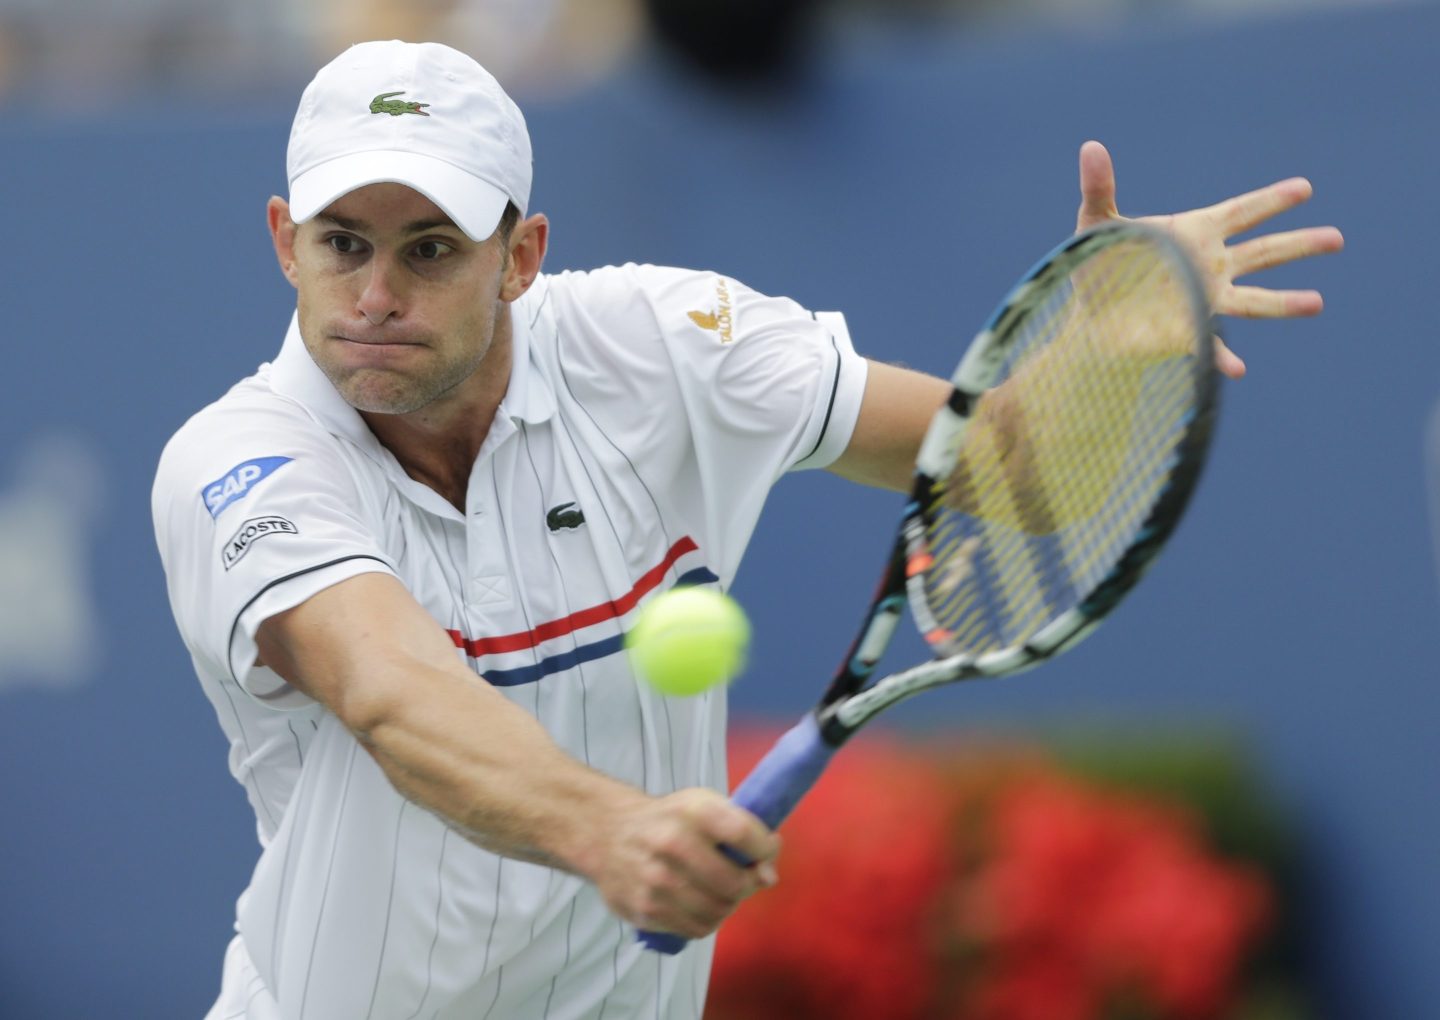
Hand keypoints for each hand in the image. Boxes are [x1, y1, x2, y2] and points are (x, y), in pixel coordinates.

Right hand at [591, 787, 779, 937]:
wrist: (607, 833)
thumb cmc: (668, 818)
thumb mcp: (702, 806)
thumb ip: (741, 833)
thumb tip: (769, 877)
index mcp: (691, 811)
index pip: (743, 834)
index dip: (764, 849)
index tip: (766, 850)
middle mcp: (672, 844)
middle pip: (734, 882)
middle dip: (748, 883)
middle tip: (743, 878)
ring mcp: (657, 881)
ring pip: (718, 911)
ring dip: (729, 904)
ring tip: (722, 891)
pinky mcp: (645, 909)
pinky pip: (697, 928)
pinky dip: (708, 920)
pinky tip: (702, 904)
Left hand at [1076, 140, 1343, 378]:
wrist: (1090, 316)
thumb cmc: (1098, 265)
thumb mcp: (1095, 223)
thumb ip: (1099, 187)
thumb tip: (1090, 146)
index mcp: (1195, 233)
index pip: (1241, 212)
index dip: (1271, 200)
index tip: (1304, 188)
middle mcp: (1209, 265)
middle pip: (1263, 253)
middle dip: (1299, 245)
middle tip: (1337, 238)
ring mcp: (1204, 300)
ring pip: (1253, 300)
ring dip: (1284, 303)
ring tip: (1318, 303)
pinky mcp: (1187, 333)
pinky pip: (1210, 347)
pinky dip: (1223, 357)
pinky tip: (1238, 369)